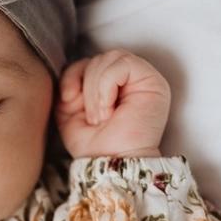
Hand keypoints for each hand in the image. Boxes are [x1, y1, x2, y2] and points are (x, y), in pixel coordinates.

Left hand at [53, 49, 170, 158]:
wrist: (110, 162)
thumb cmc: (93, 143)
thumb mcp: (67, 110)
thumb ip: (68, 84)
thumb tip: (74, 70)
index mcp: (108, 83)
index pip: (87, 61)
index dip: (73, 75)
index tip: (67, 99)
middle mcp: (127, 78)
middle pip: (98, 58)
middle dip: (87, 86)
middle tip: (93, 117)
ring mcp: (142, 78)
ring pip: (109, 58)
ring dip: (96, 89)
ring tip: (101, 115)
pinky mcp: (153, 81)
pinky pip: (123, 63)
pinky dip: (107, 85)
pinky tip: (110, 108)